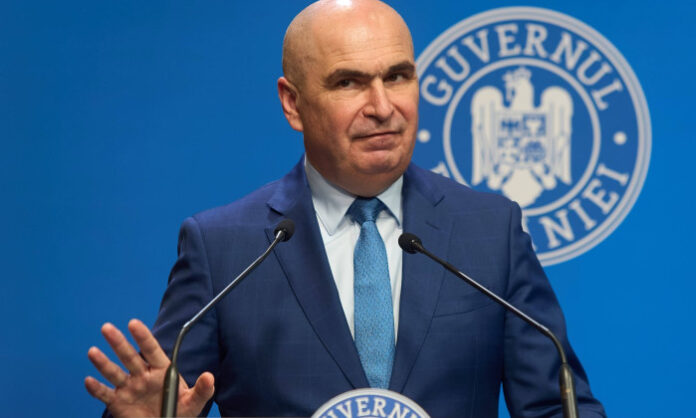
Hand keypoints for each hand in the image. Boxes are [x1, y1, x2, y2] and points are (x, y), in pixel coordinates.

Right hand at [85, 319, 214, 416]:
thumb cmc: (180, 412)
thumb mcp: (193, 402)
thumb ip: (202, 390)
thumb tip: (209, 377)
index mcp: (161, 370)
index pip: (151, 350)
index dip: (142, 336)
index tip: (133, 323)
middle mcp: (142, 376)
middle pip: (129, 357)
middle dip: (119, 343)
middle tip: (107, 328)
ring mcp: (129, 388)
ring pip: (114, 373)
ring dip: (103, 363)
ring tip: (93, 351)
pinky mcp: (118, 403)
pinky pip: (105, 395)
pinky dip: (96, 389)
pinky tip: (89, 381)